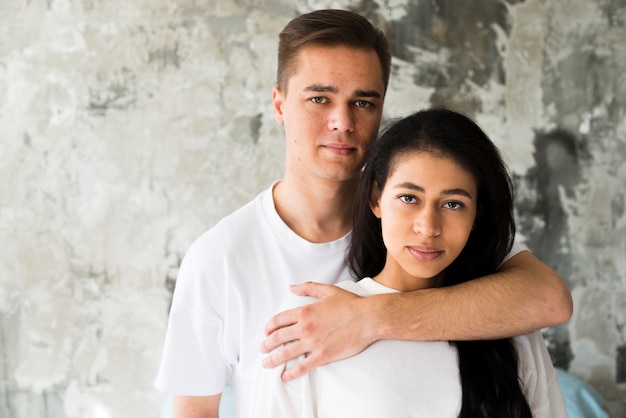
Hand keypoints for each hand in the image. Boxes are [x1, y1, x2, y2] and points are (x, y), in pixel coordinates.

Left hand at [260, 282, 374, 380]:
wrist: (368, 318)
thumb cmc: (350, 304)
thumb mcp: (327, 291)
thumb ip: (307, 288)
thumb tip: (291, 287)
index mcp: (304, 311)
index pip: (278, 320)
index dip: (268, 327)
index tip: (266, 332)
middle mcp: (305, 327)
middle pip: (277, 338)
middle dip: (266, 344)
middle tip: (262, 349)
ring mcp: (313, 343)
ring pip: (285, 353)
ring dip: (272, 360)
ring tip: (266, 364)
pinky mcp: (322, 356)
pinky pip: (302, 367)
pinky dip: (291, 373)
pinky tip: (284, 376)